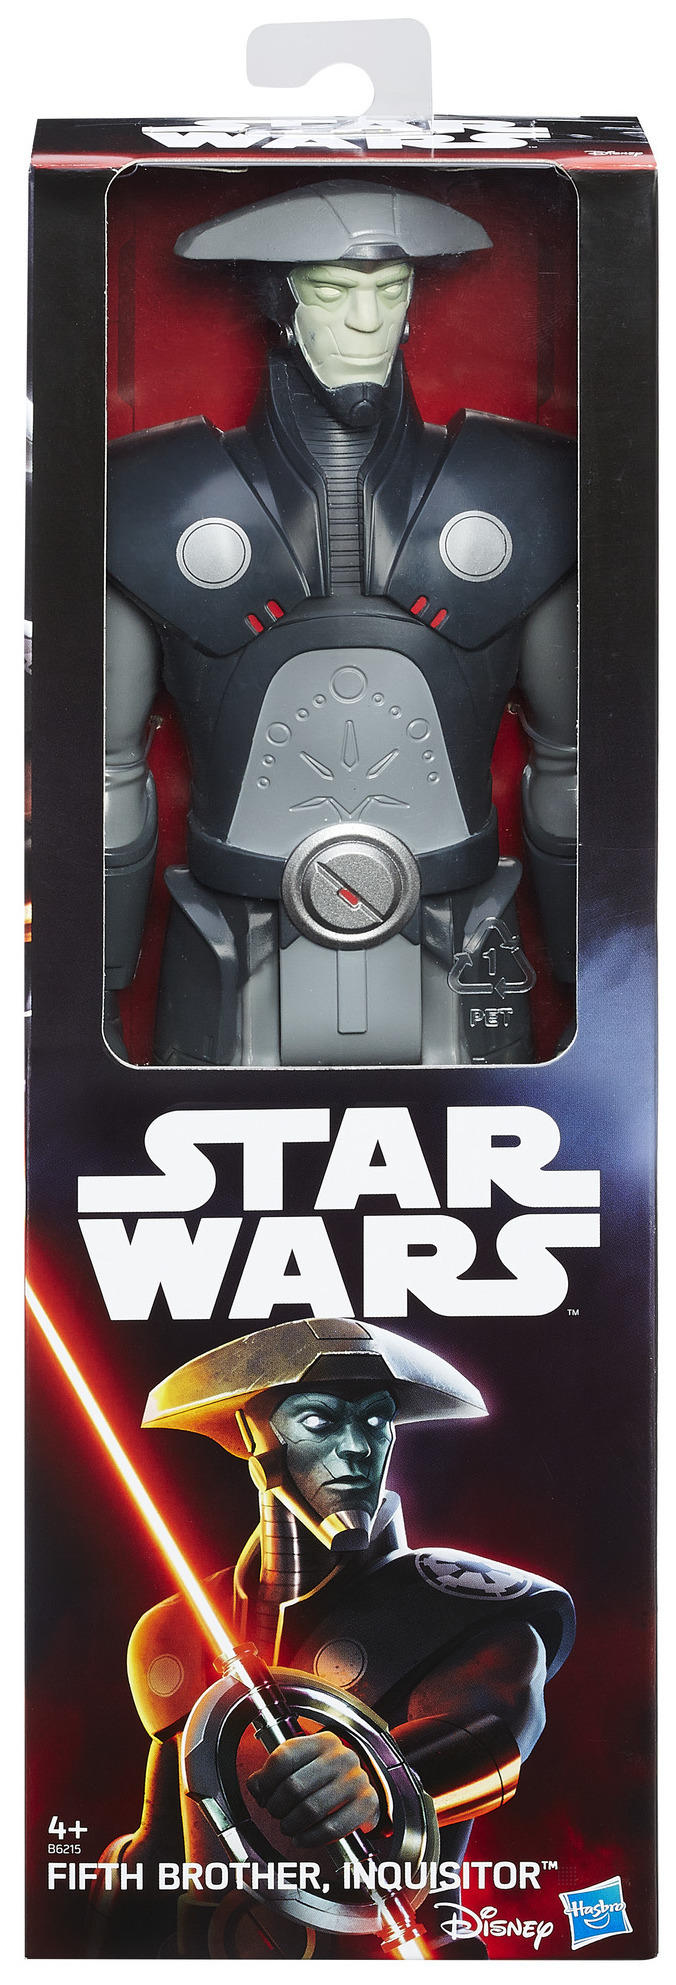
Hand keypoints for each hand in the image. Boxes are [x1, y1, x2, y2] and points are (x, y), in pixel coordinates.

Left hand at [247, 1730, 379, 1847]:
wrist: (361, 1789)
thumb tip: (256, 1785)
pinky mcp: (366, 1804)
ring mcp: (356, 1780)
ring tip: (287, 1827)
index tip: (262, 1794)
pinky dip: (310, 1839)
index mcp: (322, 1741)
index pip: (283, 1758)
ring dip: (290, 1825)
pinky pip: (332, 1829)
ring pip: (311, 1810)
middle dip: (276, 1807)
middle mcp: (341, 1757)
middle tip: (275, 1813)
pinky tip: (301, 1838)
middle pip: (294, 1786)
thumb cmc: (325, 1778)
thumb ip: (273, 1770)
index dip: (265, 1781)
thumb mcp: (301, 1764)